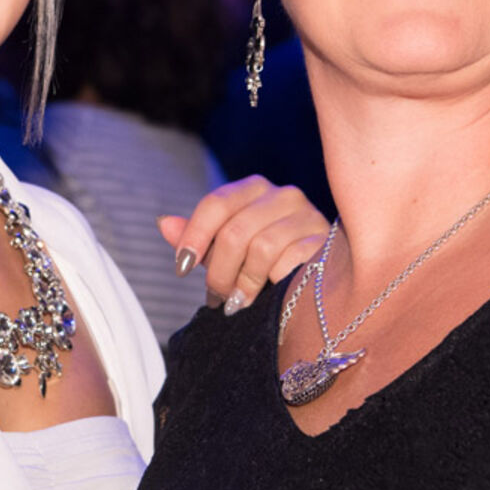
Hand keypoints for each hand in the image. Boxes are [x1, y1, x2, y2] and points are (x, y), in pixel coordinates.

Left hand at [157, 176, 328, 316]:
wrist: (317, 282)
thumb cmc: (264, 261)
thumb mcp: (225, 249)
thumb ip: (197, 237)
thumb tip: (164, 224)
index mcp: (255, 188)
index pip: (215, 204)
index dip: (194, 237)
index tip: (182, 268)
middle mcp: (284, 194)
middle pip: (234, 231)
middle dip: (219, 271)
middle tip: (216, 296)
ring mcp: (308, 215)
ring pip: (260, 248)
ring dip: (244, 283)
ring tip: (240, 300)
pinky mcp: (325, 242)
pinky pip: (288, 263)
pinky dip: (273, 284)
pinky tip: (269, 295)